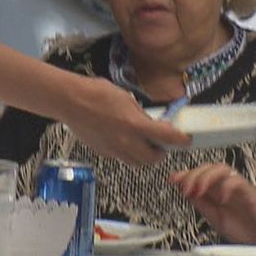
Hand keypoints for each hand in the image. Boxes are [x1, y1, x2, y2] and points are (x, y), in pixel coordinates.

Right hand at [63, 75, 191, 165]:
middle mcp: (126, 141)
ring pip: (136, 163)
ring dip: (143, 156)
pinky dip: (126, 152)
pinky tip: (122, 139)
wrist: (69, 100)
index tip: (186, 139)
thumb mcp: (125, 97)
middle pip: (152, 159)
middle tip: (160, 143)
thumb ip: (139, 114)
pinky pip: (120, 157)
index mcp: (135, 125)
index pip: (167, 138)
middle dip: (160, 153)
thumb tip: (148, 122)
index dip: (181, 140)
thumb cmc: (96, 92)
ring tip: (142, 143)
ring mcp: (113, 149)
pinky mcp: (102, 152)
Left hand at [169, 163, 255, 246]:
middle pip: (208, 167)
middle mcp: (225, 185)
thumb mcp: (214, 217)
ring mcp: (237, 187)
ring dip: (206, 177)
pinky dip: (226, 187)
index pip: (199, 174)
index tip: (172, 179)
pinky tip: (221, 199)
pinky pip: (237, 181)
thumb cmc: (242, 228)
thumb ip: (201, 204)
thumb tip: (183, 190)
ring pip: (221, 168)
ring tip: (199, 191)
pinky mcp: (249, 192)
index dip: (184, 174)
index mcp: (216, 190)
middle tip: (185, 188)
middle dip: (193, 175)